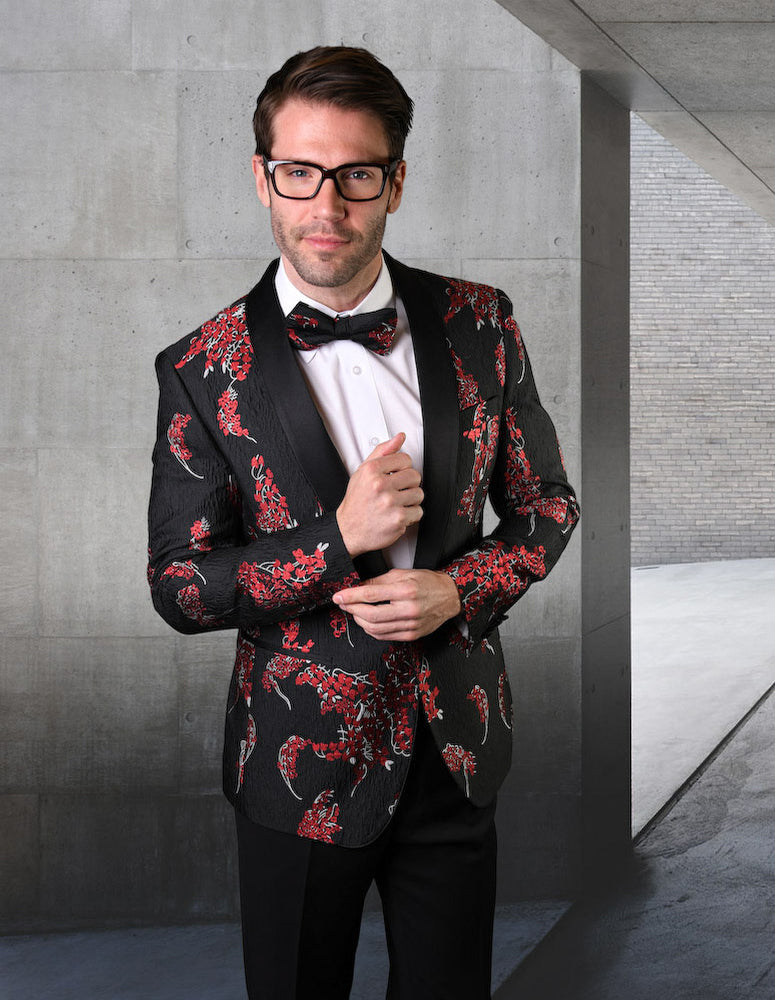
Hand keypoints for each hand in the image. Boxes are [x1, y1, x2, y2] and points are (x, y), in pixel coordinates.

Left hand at [333, 569, 461, 641]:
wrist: (450, 597)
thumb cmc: (428, 582)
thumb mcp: (403, 574)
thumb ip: (379, 581)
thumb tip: (359, 587)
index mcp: (405, 590)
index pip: (371, 594)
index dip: (351, 596)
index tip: (339, 597)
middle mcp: (408, 609)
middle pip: (371, 615)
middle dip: (352, 610)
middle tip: (344, 604)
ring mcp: (411, 624)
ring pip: (376, 629)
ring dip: (360, 621)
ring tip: (355, 612)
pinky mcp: (412, 635)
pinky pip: (385, 636)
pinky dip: (372, 630)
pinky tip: (368, 622)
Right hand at [336, 433, 423, 557]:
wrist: (349, 530)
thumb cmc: (357, 501)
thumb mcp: (363, 471)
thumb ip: (382, 452)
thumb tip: (400, 438)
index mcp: (372, 470)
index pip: (405, 459)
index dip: (402, 468)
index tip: (396, 476)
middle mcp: (380, 485)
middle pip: (415, 476)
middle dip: (408, 484)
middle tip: (397, 491)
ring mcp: (390, 503)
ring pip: (418, 494)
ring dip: (410, 500)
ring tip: (397, 503)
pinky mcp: (398, 519)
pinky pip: (418, 512)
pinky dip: (411, 515)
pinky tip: (398, 514)